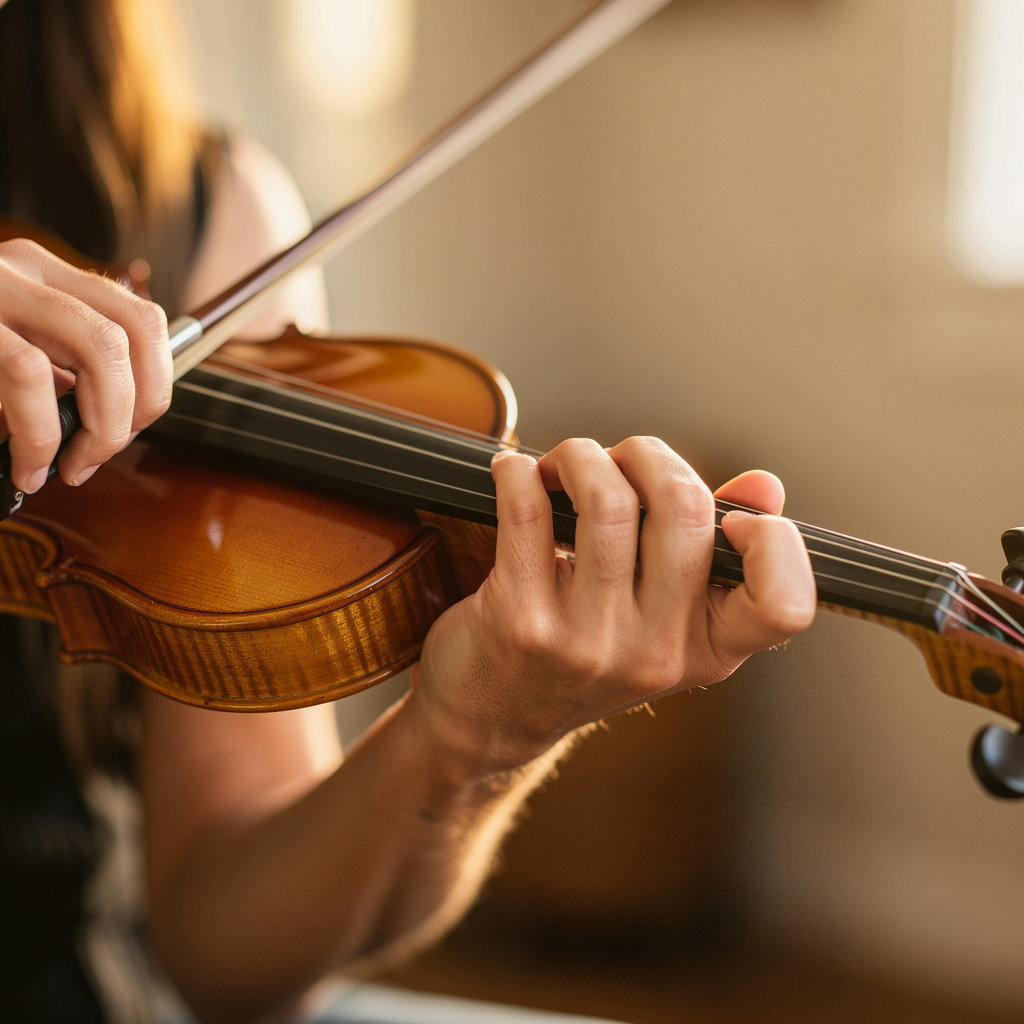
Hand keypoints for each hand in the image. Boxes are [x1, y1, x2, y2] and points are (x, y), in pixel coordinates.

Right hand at [0, 237, 171, 491]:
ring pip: (98, 348)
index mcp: (41, 276)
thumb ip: (53, 369)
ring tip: (69, 467)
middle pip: (134, 330)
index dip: (156, 384)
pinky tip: (28, 465)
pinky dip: (42, 434)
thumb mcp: (5, 350)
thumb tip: (109, 420)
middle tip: (100, 456)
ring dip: (102, 423)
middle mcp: (22, 269)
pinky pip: (29, 374)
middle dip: (137, 409)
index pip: (142, 318)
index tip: (129, 431)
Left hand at [412, 436, 815, 775]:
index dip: (775, 543)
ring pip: (606, 500)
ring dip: (581, 455)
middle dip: (649, 456)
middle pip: (684, 510)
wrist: (492, 719)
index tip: (730, 517)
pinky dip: (518, 471)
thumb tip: (764, 486)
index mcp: (707, 649)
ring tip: (564, 464)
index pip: (782, 606)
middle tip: (622, 460)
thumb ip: (715, 555)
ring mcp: (586, 640)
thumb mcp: (662, 625)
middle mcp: (654, 651)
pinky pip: (527, 510)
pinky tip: (516, 474)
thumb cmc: (584, 656)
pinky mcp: (520, 620)